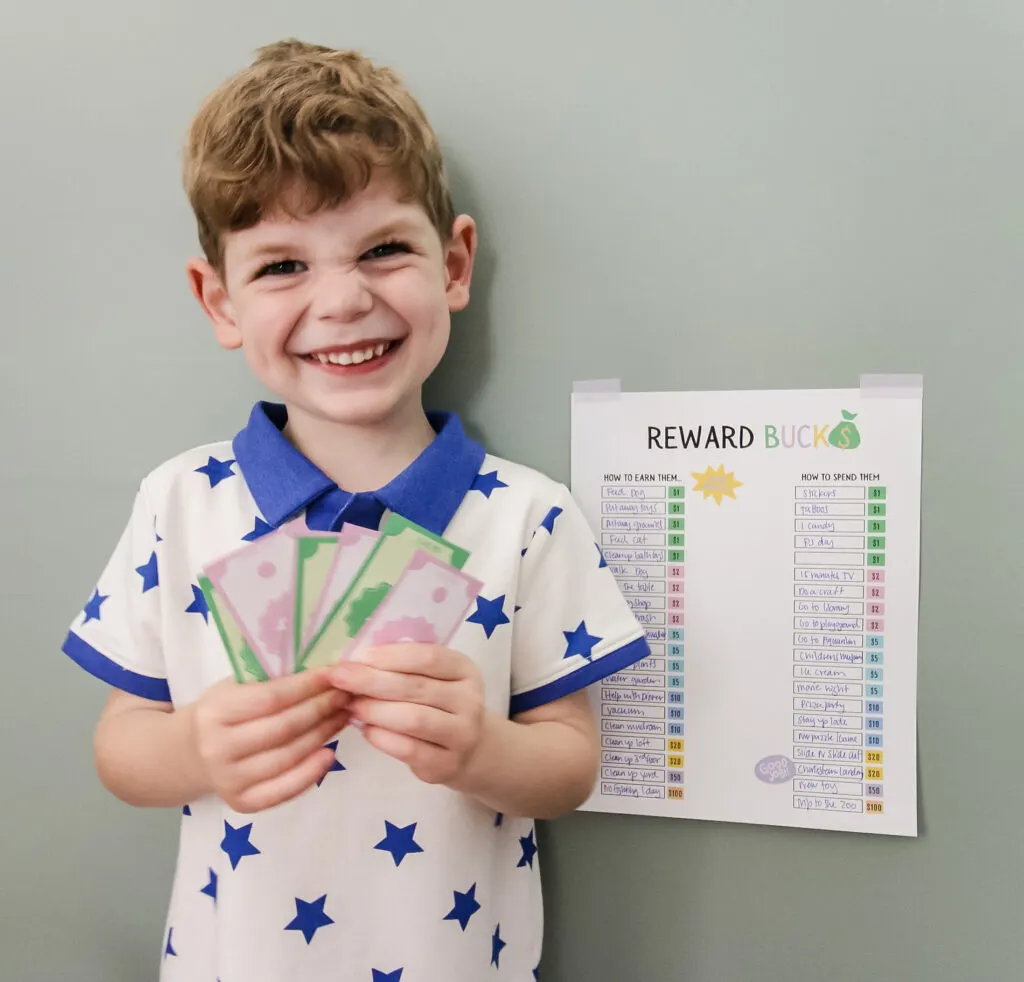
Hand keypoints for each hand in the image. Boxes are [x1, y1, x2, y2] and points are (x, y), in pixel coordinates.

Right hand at [188, 668, 350, 812]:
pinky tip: (329, 754)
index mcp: (215, 712)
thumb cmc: (223, 711)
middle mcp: (217, 748)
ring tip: (343, 716)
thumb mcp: (234, 687)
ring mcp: (228, 780)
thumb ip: (269, 681)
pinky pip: (283, 791)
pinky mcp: (241, 803)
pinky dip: (311, 773)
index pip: (270, 698)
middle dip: (321, 709)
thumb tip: (322, 672)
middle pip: (283, 728)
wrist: (190, 754)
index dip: (307, 687)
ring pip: (288, 758)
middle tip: (346, 694)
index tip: (333, 674)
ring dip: (323, 735)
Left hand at [329, 645, 485, 787]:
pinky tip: (365, 729)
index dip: (391, 656)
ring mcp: (462, 734)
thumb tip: (356, 661)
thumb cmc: (440, 704)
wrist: (470, 748)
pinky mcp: (446, 764)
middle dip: (371, 681)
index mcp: (465, 670)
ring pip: (413, 719)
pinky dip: (381, 738)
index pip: (428, 657)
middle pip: (415, 687)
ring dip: (375, 711)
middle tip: (340, 679)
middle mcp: (469, 700)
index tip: (359, 656)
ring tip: (351, 706)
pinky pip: (408, 749)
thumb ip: (405, 667)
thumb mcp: (434, 678)